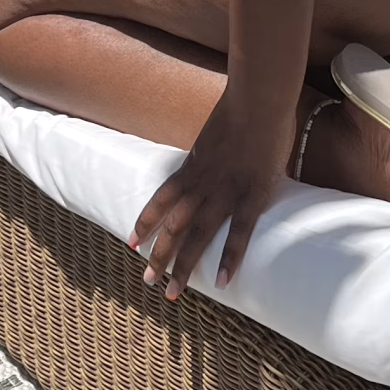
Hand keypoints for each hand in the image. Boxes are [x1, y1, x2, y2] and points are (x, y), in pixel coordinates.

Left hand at [129, 91, 290, 299]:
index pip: (160, 200)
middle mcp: (202, 183)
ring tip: (172, 292)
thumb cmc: (242, 108)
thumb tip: (216, 160)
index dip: (145, 222)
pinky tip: (221, 282)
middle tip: (147, 280)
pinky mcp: (253, 195)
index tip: (131, 243)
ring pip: (198, 236)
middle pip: (173, 226)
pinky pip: (239, 233)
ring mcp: (226, 191)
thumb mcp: (215, 134)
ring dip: (183, 266)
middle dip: (158, 255)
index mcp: (192, 167)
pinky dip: (229, 258)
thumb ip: (212, 153)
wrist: (259, 97)